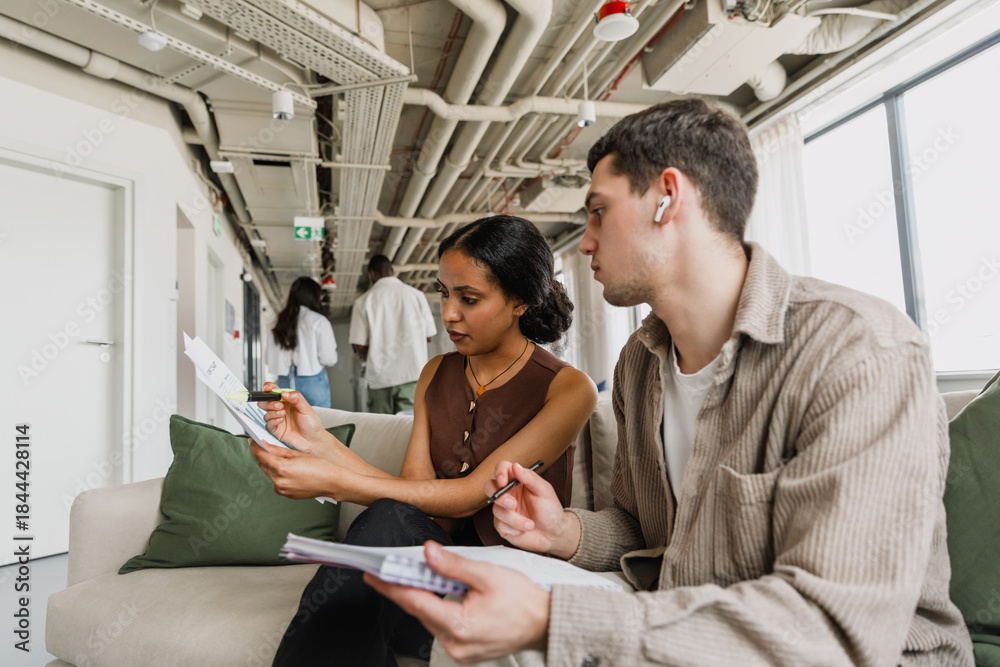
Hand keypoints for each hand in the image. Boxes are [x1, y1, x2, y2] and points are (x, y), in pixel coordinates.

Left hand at [249, 440, 338, 499]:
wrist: (331, 482)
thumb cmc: (319, 467)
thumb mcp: (297, 454)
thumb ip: (278, 450)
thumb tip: (265, 445)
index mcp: (281, 469)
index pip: (260, 456)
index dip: (255, 447)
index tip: (253, 441)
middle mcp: (279, 481)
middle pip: (263, 465)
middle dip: (265, 456)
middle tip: (270, 447)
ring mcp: (282, 490)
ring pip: (270, 473)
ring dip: (272, 466)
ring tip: (286, 460)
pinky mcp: (285, 494)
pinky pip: (277, 482)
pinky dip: (279, 475)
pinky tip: (290, 470)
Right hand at [257, 382, 336, 456]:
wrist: (313, 440)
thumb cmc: (311, 423)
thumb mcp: (306, 408)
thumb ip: (296, 398)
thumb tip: (284, 393)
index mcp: (287, 401)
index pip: (274, 392)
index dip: (269, 388)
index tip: (267, 388)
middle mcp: (280, 409)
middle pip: (265, 402)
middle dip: (269, 402)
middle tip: (279, 404)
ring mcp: (277, 419)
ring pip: (265, 413)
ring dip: (272, 412)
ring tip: (283, 413)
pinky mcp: (275, 430)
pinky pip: (268, 424)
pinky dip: (273, 421)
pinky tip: (281, 420)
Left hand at [365, 541, 549, 662]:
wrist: (546, 622)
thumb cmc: (523, 600)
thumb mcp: (487, 574)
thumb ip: (454, 565)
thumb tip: (428, 553)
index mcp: (459, 625)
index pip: (415, 602)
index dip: (392, 586)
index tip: (373, 575)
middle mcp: (455, 644)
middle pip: (419, 611)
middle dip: (405, 589)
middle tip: (389, 570)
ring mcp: (459, 651)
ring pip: (429, 619)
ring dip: (423, 598)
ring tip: (416, 576)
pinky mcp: (464, 651)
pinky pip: (442, 627)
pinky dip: (437, 609)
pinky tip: (439, 594)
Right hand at [487, 461, 580, 559]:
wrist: (552, 534)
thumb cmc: (550, 510)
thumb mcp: (544, 491)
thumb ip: (530, 477)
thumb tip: (515, 466)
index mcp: (518, 481)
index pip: (502, 469)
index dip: (499, 472)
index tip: (503, 482)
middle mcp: (508, 493)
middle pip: (489, 487)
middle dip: (499, 497)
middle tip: (512, 505)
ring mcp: (503, 509)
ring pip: (496, 509)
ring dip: (515, 519)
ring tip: (530, 524)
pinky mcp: (502, 524)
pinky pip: (499, 525)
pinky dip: (514, 529)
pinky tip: (524, 529)